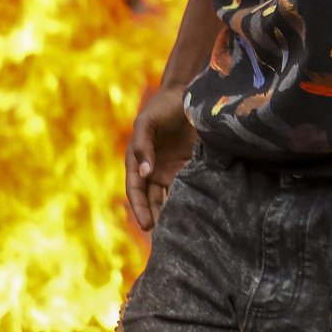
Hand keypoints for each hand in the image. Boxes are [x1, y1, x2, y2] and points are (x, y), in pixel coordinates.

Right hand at [125, 86, 194, 230]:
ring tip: (180, 232)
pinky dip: (189, 200)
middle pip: (151, 199)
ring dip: (172, 213)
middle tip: (164, 237)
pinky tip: (196, 213)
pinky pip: (187, 187)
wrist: (187, 93)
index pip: (136, 190)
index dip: (139, 208)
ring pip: (169, 197)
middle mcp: (153, 169)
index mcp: (137, 160)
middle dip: (155, 217)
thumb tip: (145, 173)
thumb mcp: (148, 122)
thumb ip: (143, 146)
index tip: (147, 224)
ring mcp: (171, 169)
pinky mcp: (189, 166)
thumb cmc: (162, 106)